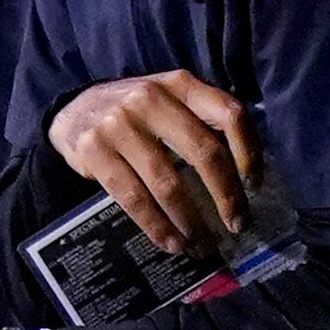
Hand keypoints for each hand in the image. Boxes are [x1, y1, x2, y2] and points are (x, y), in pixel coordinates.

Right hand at [50, 69, 258, 254]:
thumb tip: (244, 177)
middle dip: (226, 196)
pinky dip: (157, 226)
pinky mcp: (95, 150)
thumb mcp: (170, 102)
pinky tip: (171, 242)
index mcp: (180, 84)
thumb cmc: (136, 114)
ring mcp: (120, 124)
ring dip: (191, 221)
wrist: (73, 108)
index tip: (255, 186)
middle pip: (204, 152)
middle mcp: (152, 98)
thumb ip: (202, 123)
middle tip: (237, 225)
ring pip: (168, 183)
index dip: (249, 152)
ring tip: (203, 245)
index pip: (229, 114)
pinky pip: (134, 198)